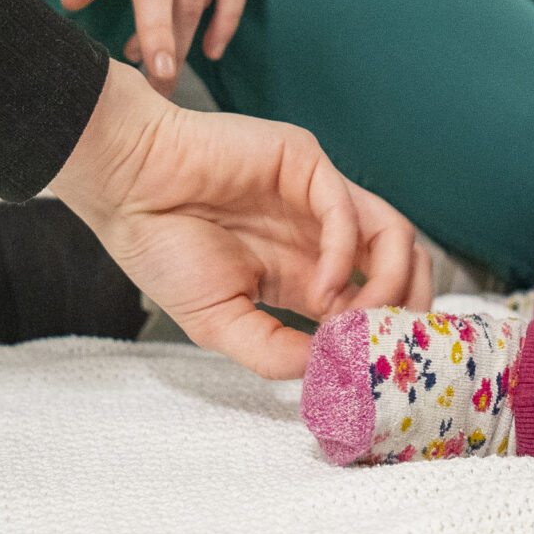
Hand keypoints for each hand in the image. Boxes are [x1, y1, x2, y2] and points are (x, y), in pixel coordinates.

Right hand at [51, 63, 433, 377]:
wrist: (127, 189)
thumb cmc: (161, 247)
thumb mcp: (219, 324)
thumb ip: (275, 350)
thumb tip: (332, 368)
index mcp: (303, 270)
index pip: (370, 300)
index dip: (381, 335)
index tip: (371, 370)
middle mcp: (319, 233)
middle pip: (399, 265)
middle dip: (407, 309)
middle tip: (387, 347)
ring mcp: (317, 196)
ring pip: (393, 235)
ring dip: (389, 286)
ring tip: (357, 323)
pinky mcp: (305, 162)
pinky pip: (349, 211)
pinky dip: (344, 257)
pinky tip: (320, 291)